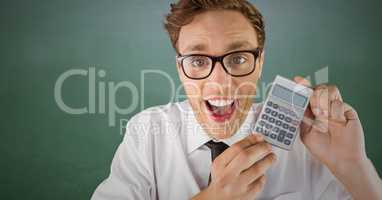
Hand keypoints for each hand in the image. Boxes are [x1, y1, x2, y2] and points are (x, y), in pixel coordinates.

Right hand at [192, 134, 275, 199]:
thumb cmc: (221, 181)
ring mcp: (238, 186)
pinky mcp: (247, 195)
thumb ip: (232, 154)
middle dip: (261, 148)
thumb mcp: (220, 165)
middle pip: (247, 156)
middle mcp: (228, 175)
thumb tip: (252, 142)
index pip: (236, 148)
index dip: (250, 140)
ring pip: (257, 169)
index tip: (258, 137)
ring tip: (271, 157)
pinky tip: (262, 173)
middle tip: (267, 146)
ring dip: (267, 160)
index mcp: (220, 165)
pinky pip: (260, 182)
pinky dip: (263, 176)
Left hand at [294, 76, 381, 199]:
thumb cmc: (322, 148)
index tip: (296, 80)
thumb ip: (301, 118)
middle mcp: (324, 106)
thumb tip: (295, 104)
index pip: (307, 93)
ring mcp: (335, 108)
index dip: (302, 85)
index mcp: (312, 110)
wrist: (340, 159)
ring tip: (321, 115)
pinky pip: (339, 103)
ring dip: (323, 101)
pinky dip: (335, 113)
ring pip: (330, 90)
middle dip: (313, 94)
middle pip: (318, 87)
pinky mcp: (348, 111)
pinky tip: (336, 123)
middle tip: (313, 109)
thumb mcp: (305, 133)